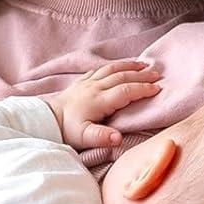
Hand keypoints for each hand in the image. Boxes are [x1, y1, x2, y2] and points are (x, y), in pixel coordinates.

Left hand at [44, 59, 162, 149]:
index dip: (142, 89)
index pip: (126, 91)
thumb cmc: (67, 131)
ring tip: (144, 65)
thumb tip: (118, 139)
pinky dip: (114, 65)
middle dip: (141, 75)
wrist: (46, 121)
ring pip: (112, 69)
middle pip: (122, 77)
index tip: (157, 89)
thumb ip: (102, 137)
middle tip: (157, 74)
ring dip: (129, 66)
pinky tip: (121, 65)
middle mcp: (95, 88)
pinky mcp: (81, 82)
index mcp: (99, 101)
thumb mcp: (84, 138)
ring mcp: (87, 83)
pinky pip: (100, 69)